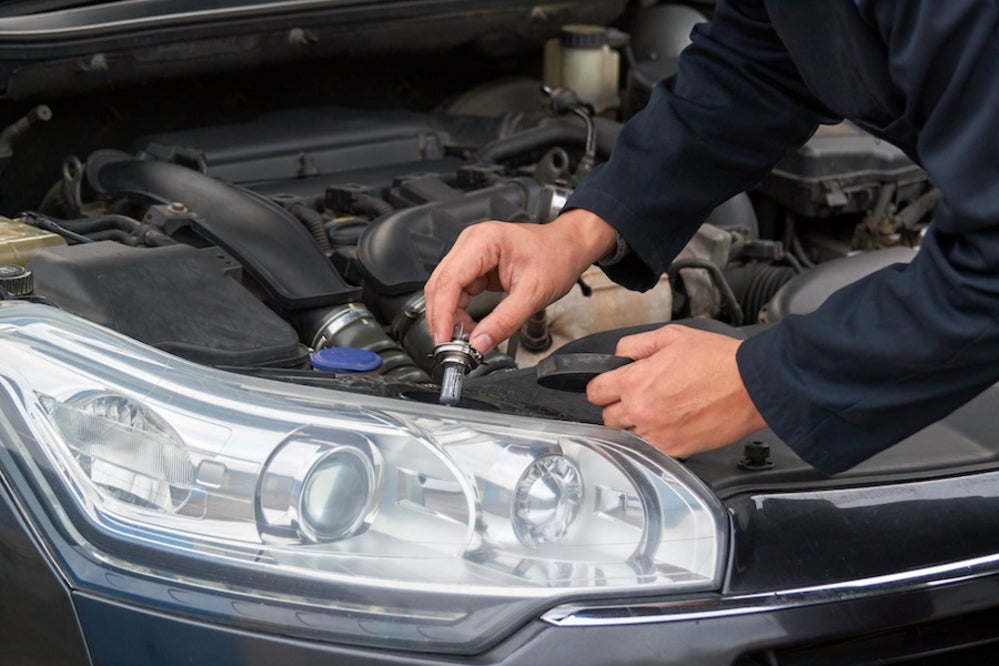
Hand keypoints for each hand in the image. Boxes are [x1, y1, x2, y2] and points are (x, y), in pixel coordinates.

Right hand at [424, 209, 616, 351]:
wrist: (568, 247)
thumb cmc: (557, 258)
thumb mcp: (533, 294)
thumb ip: (504, 322)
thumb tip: (479, 344)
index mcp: (483, 241)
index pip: (449, 280)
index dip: (442, 314)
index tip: (443, 340)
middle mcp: (471, 243)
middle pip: (440, 285)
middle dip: (442, 319)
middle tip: (450, 348)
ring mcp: (470, 253)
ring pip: (445, 290)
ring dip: (449, 318)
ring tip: (462, 342)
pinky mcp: (474, 266)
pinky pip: (456, 292)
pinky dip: (458, 313)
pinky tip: (468, 329)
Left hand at [587, 325, 766, 457]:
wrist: (751, 386)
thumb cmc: (717, 360)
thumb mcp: (671, 336)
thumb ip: (637, 345)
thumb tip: (620, 355)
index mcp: (634, 382)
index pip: (595, 392)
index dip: (602, 386)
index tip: (611, 385)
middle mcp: (640, 411)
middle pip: (607, 417)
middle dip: (619, 406)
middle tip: (641, 395)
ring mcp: (656, 434)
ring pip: (628, 434)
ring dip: (637, 423)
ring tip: (662, 409)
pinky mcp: (674, 450)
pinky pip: (651, 447)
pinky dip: (657, 437)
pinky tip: (674, 422)